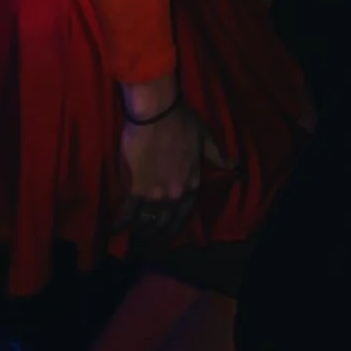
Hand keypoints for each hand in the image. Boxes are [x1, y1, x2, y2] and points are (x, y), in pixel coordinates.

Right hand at [119, 101, 222, 241]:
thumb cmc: (181, 121)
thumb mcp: (205, 138)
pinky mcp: (134, 189)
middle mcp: (174, 195)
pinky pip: (127, 212)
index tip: (167, 231)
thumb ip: (217, 155)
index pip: (184, 214)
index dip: (175, 225)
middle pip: (164, 221)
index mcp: (191, 184)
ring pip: (146, 220)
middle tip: (148, 237)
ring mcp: (154, 194)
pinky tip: (115, 229)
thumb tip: (235, 165)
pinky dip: (121, 223)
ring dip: (140, 229)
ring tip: (134, 232)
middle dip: (156, 232)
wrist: (157, 113)